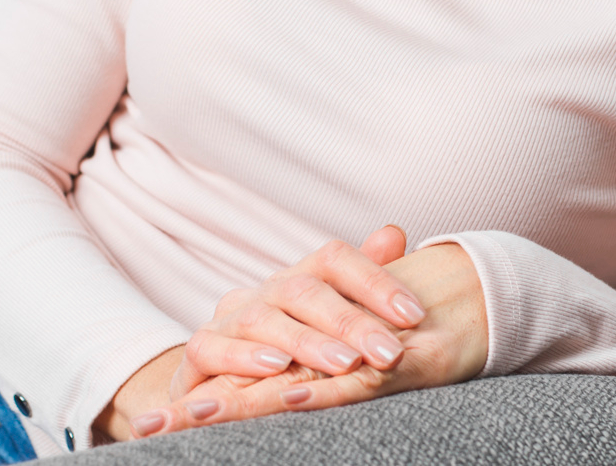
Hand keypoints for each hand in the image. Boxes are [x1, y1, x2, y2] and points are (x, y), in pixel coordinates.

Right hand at [132, 229, 488, 437]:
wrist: (221, 382)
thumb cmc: (291, 351)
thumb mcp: (331, 321)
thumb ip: (364, 279)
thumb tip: (394, 233)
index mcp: (297, 279)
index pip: (334, 259)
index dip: (375, 280)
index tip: (415, 315)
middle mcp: (263, 292)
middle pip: (303, 290)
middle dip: (350, 322)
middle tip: (389, 352)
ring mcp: (228, 320)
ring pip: (263, 319)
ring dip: (306, 342)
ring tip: (343, 363)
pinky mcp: (200, 354)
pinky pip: (214, 349)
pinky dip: (245, 358)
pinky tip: (277, 368)